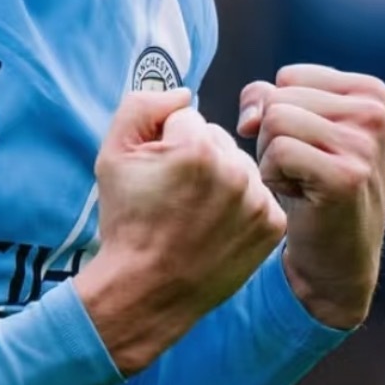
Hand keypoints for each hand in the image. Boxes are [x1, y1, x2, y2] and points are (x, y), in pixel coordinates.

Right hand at [76, 88, 286, 374]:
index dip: (166, 144)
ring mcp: (258, 200)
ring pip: (239, 167)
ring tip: (195, 214)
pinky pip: (258, 196)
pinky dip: (240, 208)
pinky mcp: (272, 225)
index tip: (157, 178)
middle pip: (217, 140)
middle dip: (198, 160)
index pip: (187, 119)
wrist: (147, 291)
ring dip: (222, 182)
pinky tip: (216, 228)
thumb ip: (140, 105)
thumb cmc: (127, 223)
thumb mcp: (112, 156)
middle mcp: (234, 169)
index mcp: (196, 147)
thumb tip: (182, 93)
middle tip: (174, 198)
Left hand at [237, 64, 384, 329]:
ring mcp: (364, 144)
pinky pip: (277, 152)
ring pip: (274, 122)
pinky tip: (299, 197)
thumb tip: (250, 117)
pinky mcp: (345, 176)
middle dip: (272, 138)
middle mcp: (374, 113)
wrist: (337, 257)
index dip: (280, 115)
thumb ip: (266, 99)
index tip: (309, 149)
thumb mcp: (295, 129)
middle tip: (303, 172)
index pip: (288, 77)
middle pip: (279, 99)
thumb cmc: (311, 187)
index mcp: (371, 93)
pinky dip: (273, 177)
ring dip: (271, 158)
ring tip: (301, 182)